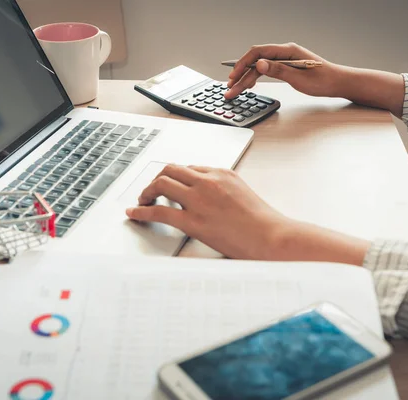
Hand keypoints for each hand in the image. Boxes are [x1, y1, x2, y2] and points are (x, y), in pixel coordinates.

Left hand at [125, 164, 369, 263]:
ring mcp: (200, 199)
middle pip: (171, 169)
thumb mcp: (243, 194)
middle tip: (151, 190)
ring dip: (146, 191)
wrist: (272, 237)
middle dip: (157, 178)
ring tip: (142, 200)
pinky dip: (142, 210)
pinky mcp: (193, 221)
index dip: (175, 177)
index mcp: (222, 173)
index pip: (189, 168)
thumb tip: (207, 198)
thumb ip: (222, 190)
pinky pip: (159, 210)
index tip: (169, 186)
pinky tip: (135, 213)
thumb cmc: (263, 222)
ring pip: (161, 183)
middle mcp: (208, 181)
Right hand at [225, 42, 340, 98]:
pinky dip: (256, 78)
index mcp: (287, 51)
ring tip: (235, 90)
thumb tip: (259, 64)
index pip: (258, 52)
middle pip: (256, 60)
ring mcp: (284, 59)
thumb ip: (278, 70)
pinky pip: (266, 70)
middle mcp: (284, 52)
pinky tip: (249, 85)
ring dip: (246, 78)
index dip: (242, 63)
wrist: (337, 83)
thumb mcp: (299, 77)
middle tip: (229, 88)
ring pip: (259, 67)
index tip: (233, 76)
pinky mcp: (286, 67)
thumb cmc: (323, 80)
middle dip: (241, 74)